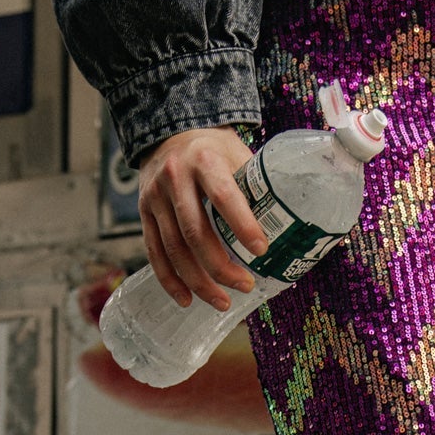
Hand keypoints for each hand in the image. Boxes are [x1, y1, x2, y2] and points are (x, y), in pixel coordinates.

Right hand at [136, 126, 268, 310]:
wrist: (170, 132)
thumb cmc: (214, 150)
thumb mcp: (237, 154)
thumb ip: (255, 186)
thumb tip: (290, 224)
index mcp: (205, 160)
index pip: (224, 196)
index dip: (242, 226)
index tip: (261, 251)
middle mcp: (174, 177)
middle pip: (195, 232)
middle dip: (220, 266)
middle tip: (245, 285)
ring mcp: (154, 196)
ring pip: (174, 248)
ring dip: (198, 281)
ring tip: (222, 302)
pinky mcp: (143, 212)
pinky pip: (154, 252)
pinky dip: (170, 280)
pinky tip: (187, 299)